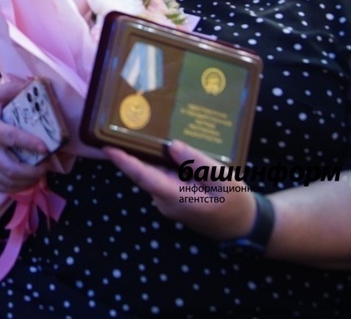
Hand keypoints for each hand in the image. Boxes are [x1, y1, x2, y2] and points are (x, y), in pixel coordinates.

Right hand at [0, 79, 51, 192]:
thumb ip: (12, 89)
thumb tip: (35, 83)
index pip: (10, 137)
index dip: (28, 143)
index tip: (45, 148)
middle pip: (8, 167)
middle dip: (31, 171)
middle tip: (47, 165)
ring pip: (5, 180)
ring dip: (25, 182)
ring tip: (40, 174)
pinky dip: (15, 188)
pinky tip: (27, 182)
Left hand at [103, 140, 256, 241]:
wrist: (243, 225)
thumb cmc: (235, 202)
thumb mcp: (222, 178)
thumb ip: (196, 161)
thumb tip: (171, 146)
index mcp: (176, 197)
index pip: (144, 177)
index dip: (124, 162)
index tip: (107, 147)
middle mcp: (165, 201)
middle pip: (144, 172)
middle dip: (132, 151)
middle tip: (121, 125)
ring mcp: (167, 202)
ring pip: (153, 174)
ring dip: (147, 156)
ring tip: (139, 128)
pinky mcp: (172, 198)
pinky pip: (162, 177)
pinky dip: (160, 163)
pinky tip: (162, 145)